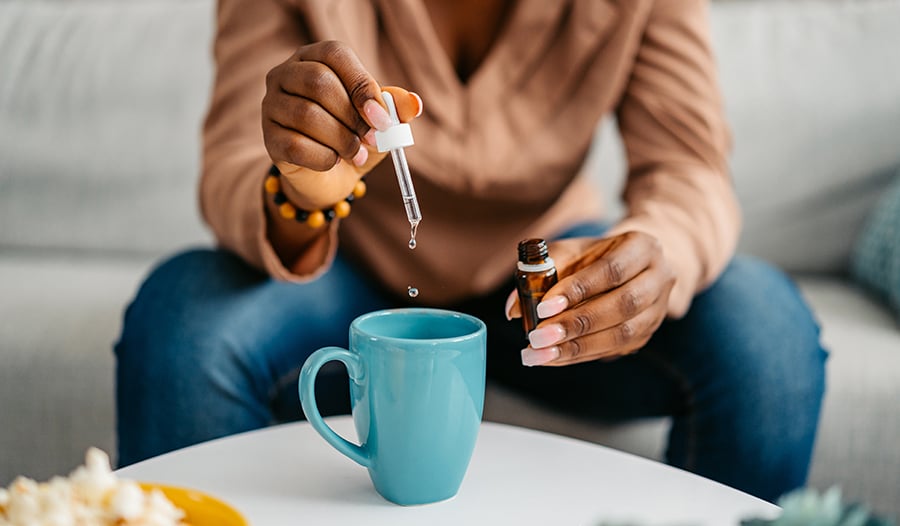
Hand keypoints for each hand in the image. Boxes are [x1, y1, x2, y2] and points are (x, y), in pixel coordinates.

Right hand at [262, 40, 421, 209]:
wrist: (332, 176)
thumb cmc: (355, 136)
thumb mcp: (380, 121)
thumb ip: (396, 108)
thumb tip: (414, 103)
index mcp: (315, 57)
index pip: (335, 55)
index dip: (362, 85)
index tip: (383, 118)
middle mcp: (286, 75)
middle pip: (318, 83)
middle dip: (352, 116)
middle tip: (373, 139)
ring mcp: (272, 105)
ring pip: (306, 115)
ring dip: (341, 140)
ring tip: (358, 155)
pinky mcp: (269, 138)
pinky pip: (295, 145)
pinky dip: (324, 158)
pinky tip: (335, 162)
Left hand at [506, 231, 675, 365]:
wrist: (636, 266)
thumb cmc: (598, 255)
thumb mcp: (573, 251)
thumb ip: (541, 272)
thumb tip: (512, 308)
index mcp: (643, 247)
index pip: (611, 270)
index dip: (578, 290)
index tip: (543, 308)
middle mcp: (659, 278)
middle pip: (622, 305)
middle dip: (576, 324)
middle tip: (537, 338)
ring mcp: (658, 310)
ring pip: (623, 334)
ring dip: (577, 347)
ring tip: (539, 355)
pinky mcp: (648, 334)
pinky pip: (615, 349)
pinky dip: (581, 355)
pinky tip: (554, 358)